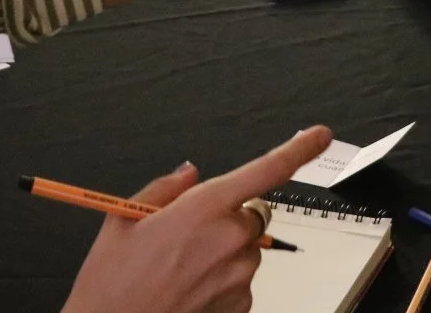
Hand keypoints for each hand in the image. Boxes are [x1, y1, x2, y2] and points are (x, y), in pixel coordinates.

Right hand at [64, 126, 333, 312]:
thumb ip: (164, 188)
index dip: (299, 150)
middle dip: (227, 217)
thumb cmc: (111, 286)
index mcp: (204, 209)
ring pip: (246, 249)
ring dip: (223, 251)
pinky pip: (241, 281)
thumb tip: (188, 174)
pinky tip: (187, 289)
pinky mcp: (240, 306)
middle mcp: (229, 240)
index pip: (267, 170)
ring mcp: (238, 277)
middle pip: (252, 213)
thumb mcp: (122, 220)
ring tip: (179, 268)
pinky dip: (221, 281)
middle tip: (185, 235)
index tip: (320, 136)